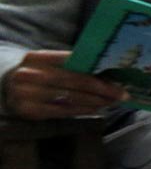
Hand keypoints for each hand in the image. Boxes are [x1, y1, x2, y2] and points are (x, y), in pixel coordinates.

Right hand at [2, 50, 126, 118]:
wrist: (5, 87)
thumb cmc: (36, 73)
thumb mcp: (47, 63)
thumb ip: (70, 65)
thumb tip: (106, 72)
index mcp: (37, 57)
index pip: (72, 62)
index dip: (96, 70)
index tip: (117, 76)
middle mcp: (29, 75)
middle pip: (74, 81)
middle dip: (102, 89)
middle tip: (121, 93)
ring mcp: (27, 94)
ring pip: (71, 98)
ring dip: (96, 101)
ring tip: (113, 101)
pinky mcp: (30, 111)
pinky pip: (64, 111)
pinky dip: (84, 110)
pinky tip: (97, 109)